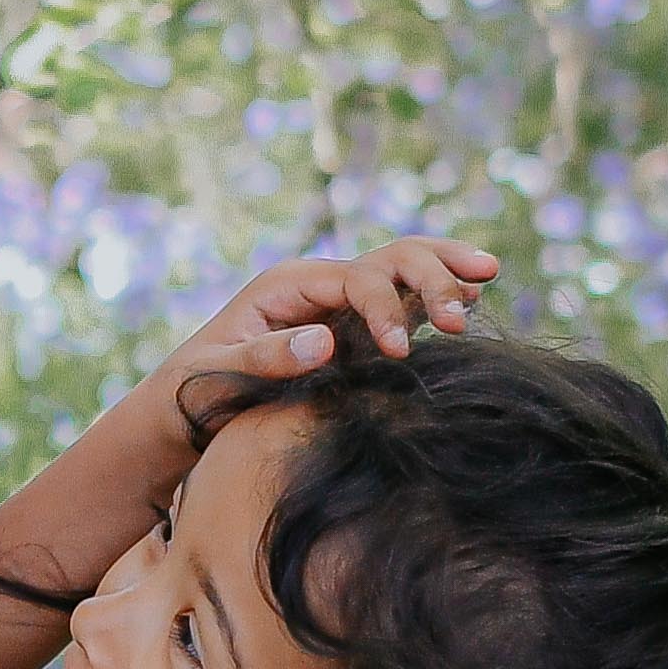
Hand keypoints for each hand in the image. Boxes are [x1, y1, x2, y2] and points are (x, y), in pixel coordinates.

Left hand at [145, 230, 498, 438]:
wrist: (181, 409)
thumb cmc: (193, 391)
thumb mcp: (219, 375)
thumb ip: (268, 357)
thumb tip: (325, 343)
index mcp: (288, 284)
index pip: (356, 279)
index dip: (385, 309)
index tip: (399, 352)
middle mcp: (319, 285)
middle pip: (390, 259)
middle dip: (431, 276)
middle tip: (462, 314)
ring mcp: (339, 304)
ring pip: (404, 270)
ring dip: (444, 273)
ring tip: (486, 279)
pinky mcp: (352, 329)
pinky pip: (402, 301)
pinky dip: (436, 295)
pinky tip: (473, 296)